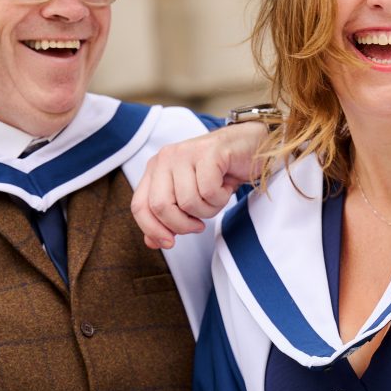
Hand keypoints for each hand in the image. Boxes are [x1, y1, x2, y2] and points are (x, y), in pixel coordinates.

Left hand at [132, 121, 268, 248]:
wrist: (251, 147)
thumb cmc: (220, 174)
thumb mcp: (190, 198)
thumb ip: (169, 218)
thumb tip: (152, 242)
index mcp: (155, 168)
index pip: (139, 206)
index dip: (152, 230)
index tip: (170, 243)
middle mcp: (165, 158)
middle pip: (159, 206)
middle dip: (182, 225)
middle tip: (199, 225)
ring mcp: (185, 152)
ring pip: (187, 202)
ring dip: (208, 210)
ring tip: (216, 198)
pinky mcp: (207, 152)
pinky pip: (208, 191)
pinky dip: (221, 198)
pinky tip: (225, 187)